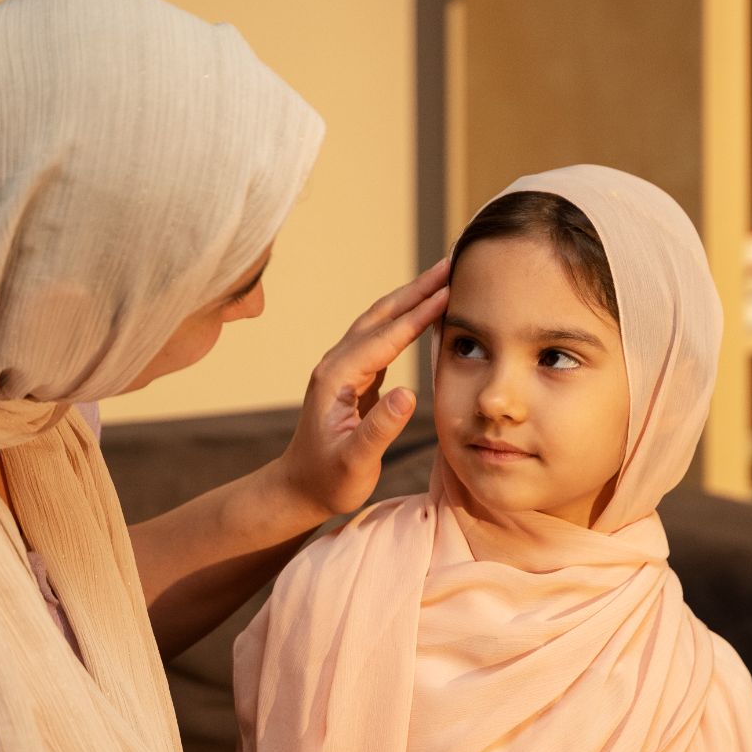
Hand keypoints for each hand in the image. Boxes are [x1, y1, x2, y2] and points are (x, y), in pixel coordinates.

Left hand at [277, 259, 449, 521]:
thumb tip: (409, 393)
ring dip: (412, 298)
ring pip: (381, 321)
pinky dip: (405, 321)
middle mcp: (336, 363)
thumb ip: (380, 428)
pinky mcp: (351, 377)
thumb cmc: (327, 481)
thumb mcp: (355, 462)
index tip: (451, 288)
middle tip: (453, 262)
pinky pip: (382, 338)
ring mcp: (342, 368)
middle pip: (382, 315)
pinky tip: (425, 314)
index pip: (386, 336)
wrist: (299, 489)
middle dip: (417, 288)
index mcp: (337, 377)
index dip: (420, 312)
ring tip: (443, 278)